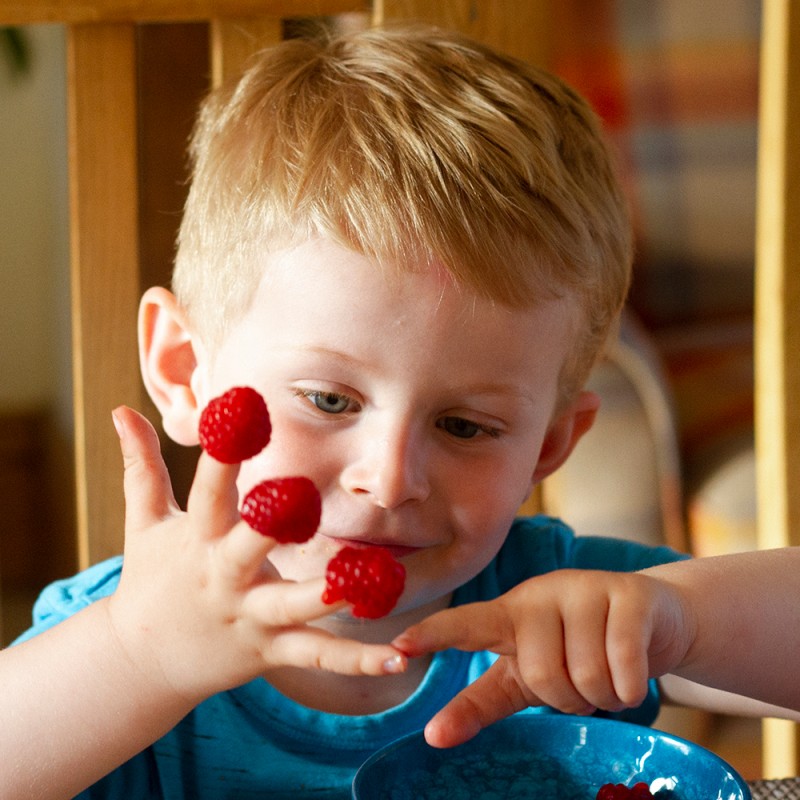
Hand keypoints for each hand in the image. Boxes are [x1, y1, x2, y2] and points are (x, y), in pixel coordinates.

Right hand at [107, 406, 404, 705]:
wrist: (140, 662)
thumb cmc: (150, 580)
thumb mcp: (144, 522)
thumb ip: (141, 465)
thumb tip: (119, 410)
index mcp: (198, 539)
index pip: (209, 489)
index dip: (223, 450)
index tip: (240, 404)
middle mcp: (224, 577)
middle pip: (248, 548)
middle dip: (270, 525)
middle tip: (300, 495)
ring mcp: (249, 616)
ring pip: (292, 606)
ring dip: (328, 595)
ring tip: (368, 581)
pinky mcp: (269, 650)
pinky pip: (317, 656)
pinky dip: (356, 661)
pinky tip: (397, 661)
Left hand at [392, 569, 690, 746]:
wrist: (651, 621)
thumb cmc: (576, 649)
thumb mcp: (524, 678)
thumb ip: (478, 703)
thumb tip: (431, 737)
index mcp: (509, 614)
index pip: (466, 625)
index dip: (433, 636)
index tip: (398, 648)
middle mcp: (540, 594)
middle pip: (541, 674)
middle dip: (568, 696)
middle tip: (581, 680)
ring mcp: (584, 590)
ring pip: (585, 676)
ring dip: (602, 694)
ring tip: (606, 670)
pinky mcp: (627, 596)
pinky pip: (623, 664)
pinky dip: (630, 686)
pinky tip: (633, 670)